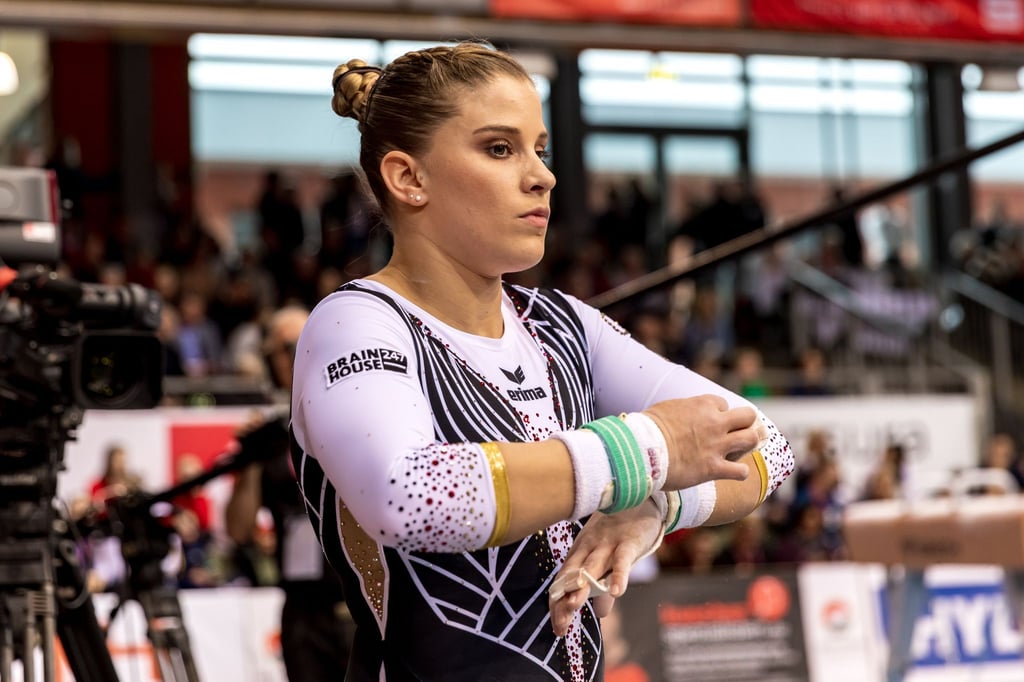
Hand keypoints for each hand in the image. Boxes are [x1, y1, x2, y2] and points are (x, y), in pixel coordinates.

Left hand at [548, 501, 662, 636]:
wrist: (640, 497)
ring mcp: (607, 544)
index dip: (559, 605)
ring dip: (582, 586)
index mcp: (579, 552)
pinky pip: (621, 560)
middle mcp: (588, 548)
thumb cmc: (619, 531)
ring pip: (592, 567)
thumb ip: (603, 586)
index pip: (564, 581)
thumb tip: (601, 614)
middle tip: (560, 624)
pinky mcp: (627, 542)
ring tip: (574, 606)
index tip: (558, 629)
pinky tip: (617, 592)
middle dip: (564, 600)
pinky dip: (619, 575)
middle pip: (572, 577)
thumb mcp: (607, 558)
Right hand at [644, 395, 760, 489]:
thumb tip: (683, 414)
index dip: (718, 413)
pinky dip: (739, 472)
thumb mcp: (666, 408)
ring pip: (751, 439)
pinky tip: (732, 472)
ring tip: (738, 450)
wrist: (641, 450)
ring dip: (747, 444)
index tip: (709, 422)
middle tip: (736, 432)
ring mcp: (717, 445)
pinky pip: (741, 471)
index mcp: (702, 404)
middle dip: (745, 423)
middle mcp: (714, 422)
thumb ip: (683, 409)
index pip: (723, 404)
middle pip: (747, 416)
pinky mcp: (713, 468)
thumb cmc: (647, 428)